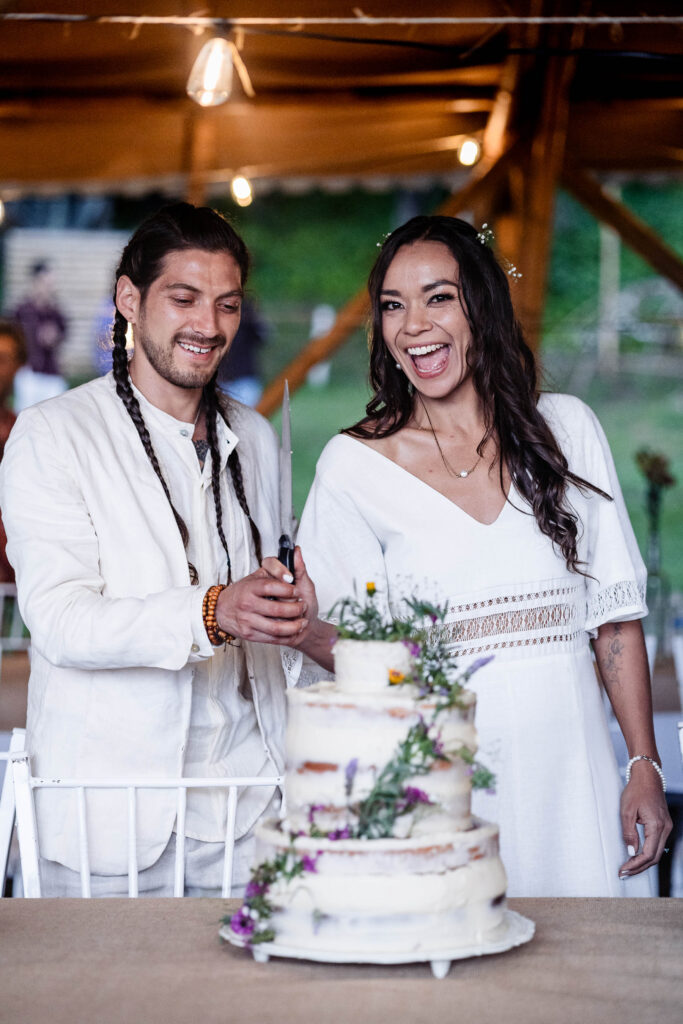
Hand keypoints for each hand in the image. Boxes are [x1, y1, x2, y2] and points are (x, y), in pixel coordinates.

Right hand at [214, 557, 306, 645]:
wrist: (223, 611)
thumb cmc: (247, 591)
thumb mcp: (260, 574)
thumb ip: (279, 565)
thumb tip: (296, 551)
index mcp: (251, 585)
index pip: (272, 586)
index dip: (288, 589)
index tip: (296, 590)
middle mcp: (247, 603)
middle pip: (278, 609)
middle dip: (296, 609)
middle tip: (303, 606)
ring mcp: (248, 620)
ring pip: (277, 627)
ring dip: (295, 626)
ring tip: (303, 621)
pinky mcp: (250, 634)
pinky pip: (273, 638)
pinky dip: (287, 635)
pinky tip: (294, 629)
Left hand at [618, 761, 672, 877]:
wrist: (648, 776)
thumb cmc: (636, 790)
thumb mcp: (627, 811)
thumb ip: (629, 833)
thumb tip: (631, 852)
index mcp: (657, 826)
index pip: (648, 854)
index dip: (635, 865)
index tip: (623, 870)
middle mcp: (665, 828)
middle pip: (654, 857)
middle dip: (639, 867)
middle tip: (624, 873)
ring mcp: (666, 827)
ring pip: (657, 852)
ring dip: (643, 862)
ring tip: (628, 868)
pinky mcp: (663, 824)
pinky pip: (657, 844)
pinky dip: (647, 853)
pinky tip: (637, 856)